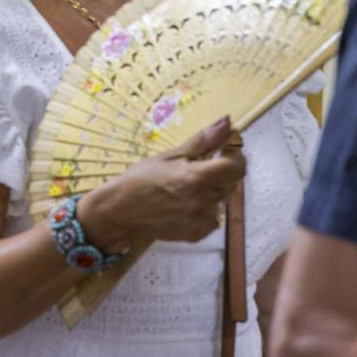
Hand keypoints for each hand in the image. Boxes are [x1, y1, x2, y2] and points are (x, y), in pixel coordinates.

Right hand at [79, 115, 245, 249]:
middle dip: (220, 172)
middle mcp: (202, 201)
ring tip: (185, 188)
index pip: (236, 166)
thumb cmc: (140, 178)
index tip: (224, 150)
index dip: (234, 155)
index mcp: (196, 177)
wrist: (120, 210)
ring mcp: (201, 220)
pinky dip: (204, 209)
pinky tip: (184, 204)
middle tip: (197, 168)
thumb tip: (226, 123)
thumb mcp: (169, 155)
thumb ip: (201, 141)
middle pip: (230, 182)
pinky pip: (213, 217)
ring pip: (221, 199)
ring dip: (211, 190)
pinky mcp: (197, 233)